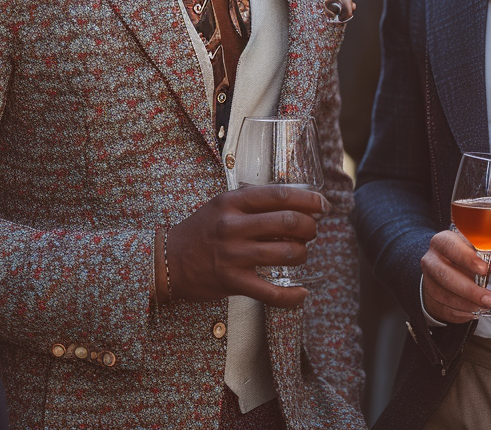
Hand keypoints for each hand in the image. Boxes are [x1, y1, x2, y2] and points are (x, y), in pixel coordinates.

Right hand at [160, 186, 329, 308]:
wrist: (168, 261)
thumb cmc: (201, 230)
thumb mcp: (222, 205)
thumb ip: (253, 202)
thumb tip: (294, 205)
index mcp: (232, 203)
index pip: (279, 195)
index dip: (307, 199)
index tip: (322, 204)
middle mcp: (233, 226)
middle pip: (287, 222)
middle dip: (310, 227)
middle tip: (313, 230)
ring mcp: (233, 255)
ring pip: (285, 253)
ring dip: (303, 253)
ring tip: (301, 253)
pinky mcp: (232, 282)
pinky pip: (271, 292)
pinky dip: (292, 295)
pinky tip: (302, 293)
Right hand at [420, 221, 490, 323]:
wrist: (445, 270)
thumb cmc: (469, 254)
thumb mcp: (485, 245)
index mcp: (444, 240)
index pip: (450, 245)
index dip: (466, 256)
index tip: (484, 269)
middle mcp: (432, 258)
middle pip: (444, 273)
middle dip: (468, 288)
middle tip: (489, 299)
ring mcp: (429, 279)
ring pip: (443, 293)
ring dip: (466, 303)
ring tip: (485, 306)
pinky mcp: (431, 297)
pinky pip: (443, 308)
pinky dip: (459, 312)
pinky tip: (472, 311)